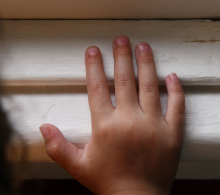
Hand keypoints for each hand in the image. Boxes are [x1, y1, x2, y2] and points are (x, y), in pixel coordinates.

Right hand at [40, 35, 184, 194]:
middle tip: (120, 38)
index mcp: (106, 126)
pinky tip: (172, 75)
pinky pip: (176, 106)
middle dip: (121, 56)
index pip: (97, 88)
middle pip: (124, 80)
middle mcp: (129, 121)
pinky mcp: (172, 133)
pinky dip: (175, 90)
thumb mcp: (78, 166)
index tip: (93, 50)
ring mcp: (153, 125)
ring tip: (143, 46)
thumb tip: (43, 127)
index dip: (94, 66)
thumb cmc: (108, 183)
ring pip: (149, 86)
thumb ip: (58, 146)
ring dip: (146, 63)